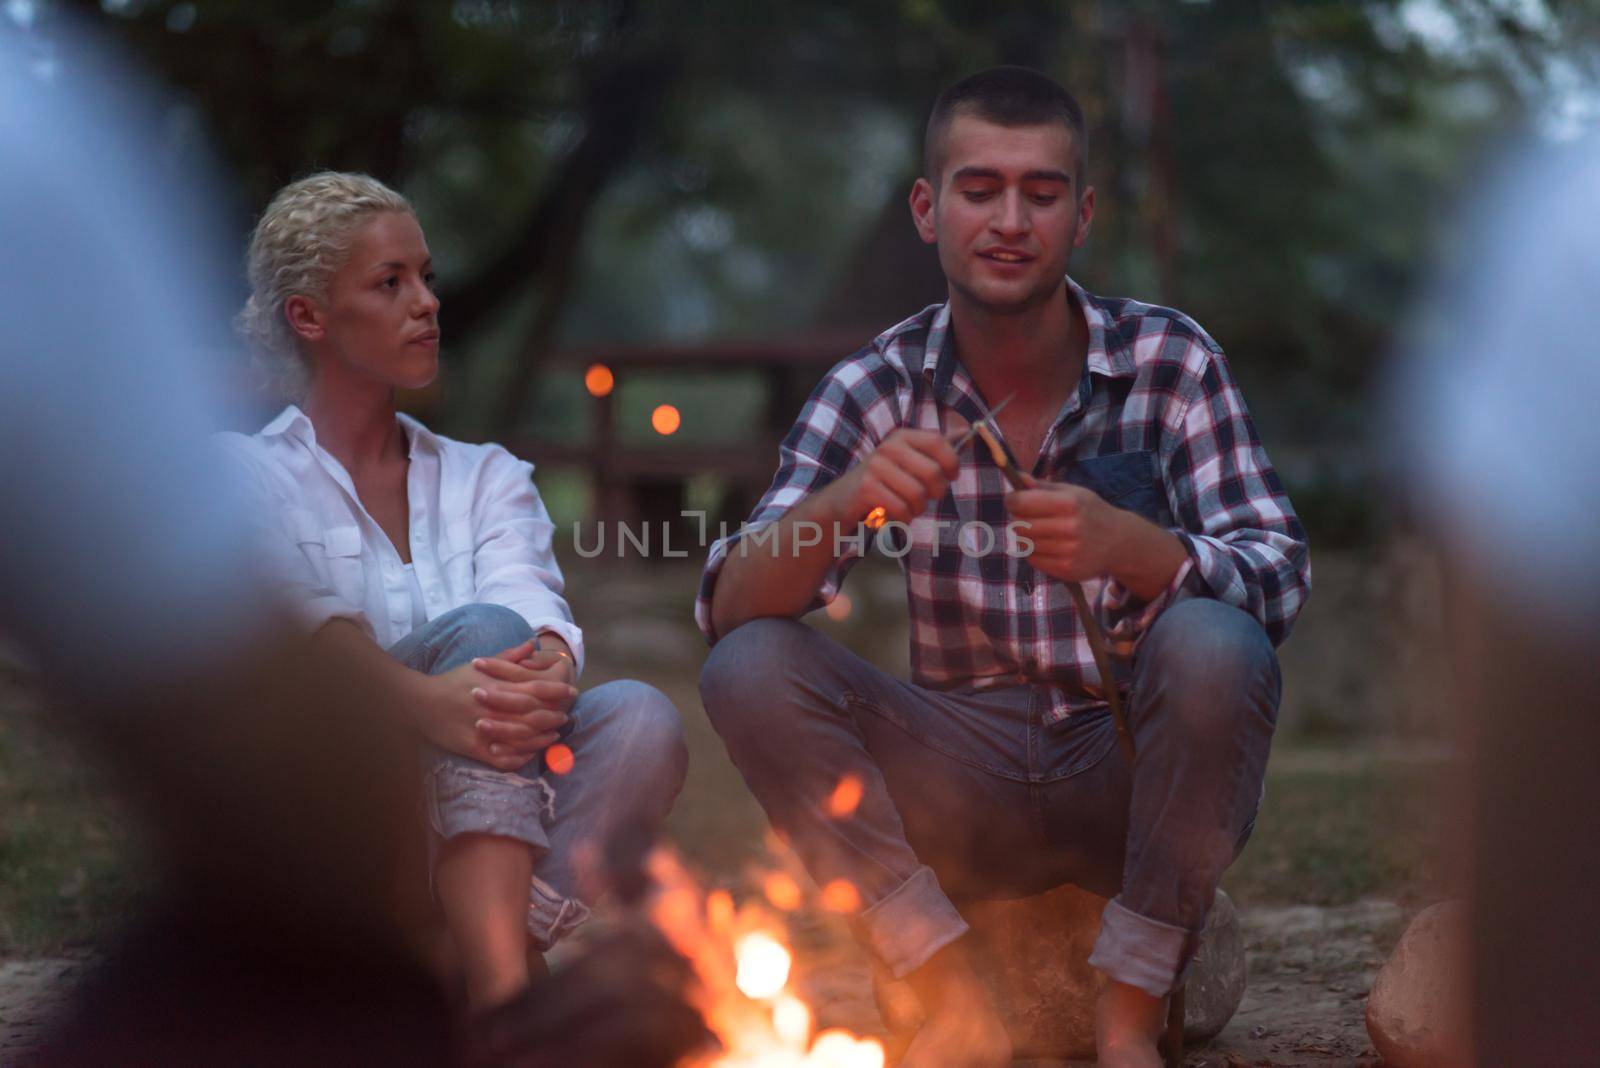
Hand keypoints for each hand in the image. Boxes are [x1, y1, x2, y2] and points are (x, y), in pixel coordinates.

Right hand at [413, 638, 572, 769]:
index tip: (571, 690)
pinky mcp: (475, 749)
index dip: (556, 690)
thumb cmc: (453, 680)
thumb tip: (532, 644)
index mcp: (497, 685)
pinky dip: (520, 758)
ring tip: (554, 734)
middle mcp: (493, 708)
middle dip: (554, 715)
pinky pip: (503, 759)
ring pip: (523, 738)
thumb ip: (509, 656)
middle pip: (534, 714)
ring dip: (543, 737)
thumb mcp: (481, 664)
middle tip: (565, 716)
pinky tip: (530, 754)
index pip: (535, 688)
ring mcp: (484, 730)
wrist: (421, 702)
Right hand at [833, 416, 969, 525]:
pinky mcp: (866, 489)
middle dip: (936, 493)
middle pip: (933, 473)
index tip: (951, 477)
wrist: (841, 500)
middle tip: (926, 498)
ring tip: (907, 507)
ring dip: (917, 509)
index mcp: (902, 437)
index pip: (939, 443)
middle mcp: (889, 447)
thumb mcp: (909, 458)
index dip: (952, 463)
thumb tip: (967, 434)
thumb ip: (937, 448)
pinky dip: (902, 519)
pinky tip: (893, 515)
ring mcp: (876, 467)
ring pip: (918, 496)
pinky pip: (901, 509)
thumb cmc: (883, 480)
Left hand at [1004, 473, 1129, 582]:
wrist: (1119, 542)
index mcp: (1069, 503)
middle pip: (1020, 525)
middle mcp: (1069, 528)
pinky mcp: (1065, 569)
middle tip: (1029, 517)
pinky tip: (1048, 546)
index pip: (1022, 503)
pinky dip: (1034, 552)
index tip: (1014, 500)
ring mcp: (1068, 551)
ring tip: (1043, 531)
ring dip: (1027, 537)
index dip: (1013, 500)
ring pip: (1024, 544)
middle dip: (1019, 519)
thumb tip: (1018, 478)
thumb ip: (1043, 486)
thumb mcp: (1073, 492)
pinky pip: (1033, 560)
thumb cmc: (1091, 512)